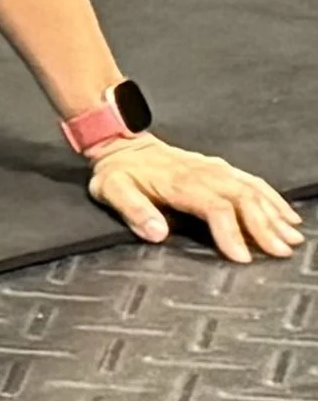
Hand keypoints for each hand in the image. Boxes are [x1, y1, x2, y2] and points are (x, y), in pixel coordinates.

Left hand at [87, 134, 303, 264]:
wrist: (120, 142)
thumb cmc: (117, 172)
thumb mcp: (110, 189)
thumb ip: (133, 210)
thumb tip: (156, 232)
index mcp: (178, 181)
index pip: (214, 206)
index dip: (230, 232)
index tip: (242, 258)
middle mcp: (202, 172)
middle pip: (241, 197)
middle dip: (264, 226)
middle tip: (280, 253)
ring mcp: (213, 168)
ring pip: (251, 189)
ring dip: (273, 214)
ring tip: (291, 239)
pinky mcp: (219, 168)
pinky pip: (252, 181)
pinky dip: (272, 198)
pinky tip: (287, 215)